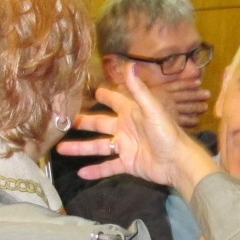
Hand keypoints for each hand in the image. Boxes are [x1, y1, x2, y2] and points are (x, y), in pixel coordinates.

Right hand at [59, 66, 217, 199]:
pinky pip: (108, 167)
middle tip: (65, 121)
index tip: (91, 90)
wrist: (178, 162)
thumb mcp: (152, 110)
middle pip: (100, 124)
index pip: (115, 101)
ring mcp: (126, 147)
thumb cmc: (167, 133)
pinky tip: (81, 173)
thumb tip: (129, 65)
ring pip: (99, 146)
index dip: (104, 95)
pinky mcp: (128, 164)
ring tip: (61, 149)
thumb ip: (138, 90)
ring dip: (81, 148)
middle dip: (84, 122)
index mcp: (132, 113)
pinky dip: (96, 170)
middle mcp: (126, 128)